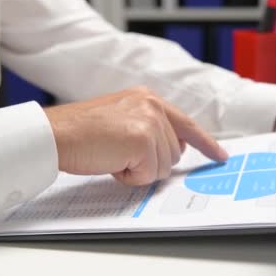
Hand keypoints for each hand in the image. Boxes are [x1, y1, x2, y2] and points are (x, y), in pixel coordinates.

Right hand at [44, 87, 227, 185]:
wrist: (56, 134)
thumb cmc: (80, 132)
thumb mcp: (121, 120)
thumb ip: (148, 129)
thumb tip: (170, 152)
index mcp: (148, 99)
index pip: (186, 125)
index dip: (206, 143)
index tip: (220, 156)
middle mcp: (153, 105)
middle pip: (174, 154)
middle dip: (150, 163)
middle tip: (120, 155)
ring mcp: (149, 121)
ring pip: (163, 167)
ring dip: (138, 170)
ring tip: (112, 155)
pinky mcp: (143, 139)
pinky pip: (149, 175)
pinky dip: (129, 176)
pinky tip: (111, 162)